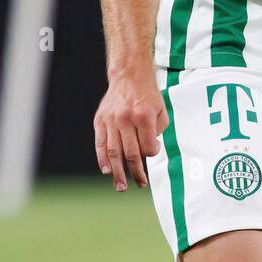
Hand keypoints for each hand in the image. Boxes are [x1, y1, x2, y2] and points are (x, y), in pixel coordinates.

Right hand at [93, 72, 167, 190]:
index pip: (147, 147)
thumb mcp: (161, 111)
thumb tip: (149, 152)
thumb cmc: (148, 95)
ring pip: (114, 152)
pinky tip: (106, 170)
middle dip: (136, 172)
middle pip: (130, 153)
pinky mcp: (100, 120)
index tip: (152, 153)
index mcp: (143, 116)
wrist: (129, 75)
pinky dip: (102, 158)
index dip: (151, 154)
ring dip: (118, 171)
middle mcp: (126, 119)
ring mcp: (111, 120)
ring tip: (121, 186)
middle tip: (140, 184)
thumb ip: (157, 133)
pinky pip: (100, 143)